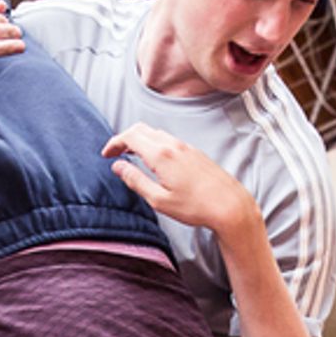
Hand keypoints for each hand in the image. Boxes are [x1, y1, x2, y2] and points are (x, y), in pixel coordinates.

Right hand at [102, 123, 255, 238]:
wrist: (229, 205)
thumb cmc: (195, 207)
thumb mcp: (159, 200)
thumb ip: (136, 181)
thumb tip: (118, 167)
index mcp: (161, 154)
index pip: (130, 136)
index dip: (114, 143)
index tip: (106, 154)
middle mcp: (173, 145)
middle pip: (141, 129)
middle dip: (124, 138)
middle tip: (115, 153)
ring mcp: (185, 146)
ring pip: (155, 133)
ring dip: (140, 140)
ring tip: (131, 156)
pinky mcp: (194, 152)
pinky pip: (168, 140)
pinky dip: (154, 144)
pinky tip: (154, 160)